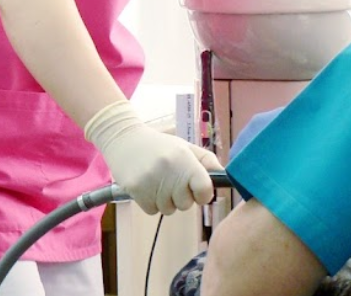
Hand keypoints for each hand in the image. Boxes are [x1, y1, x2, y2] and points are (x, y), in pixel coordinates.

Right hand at [85, 100, 222, 214]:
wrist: (125, 139)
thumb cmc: (161, 146)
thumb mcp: (185, 147)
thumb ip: (207, 161)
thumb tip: (225, 176)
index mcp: (185, 159)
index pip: (205, 189)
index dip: (203, 193)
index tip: (198, 189)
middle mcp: (169, 171)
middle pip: (186, 204)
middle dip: (181, 196)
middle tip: (172, 180)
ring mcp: (151, 182)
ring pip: (169, 210)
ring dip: (165, 200)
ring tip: (158, 180)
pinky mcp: (136, 191)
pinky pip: (152, 211)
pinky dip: (151, 202)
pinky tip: (147, 185)